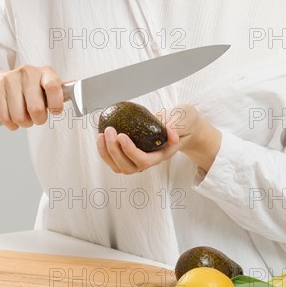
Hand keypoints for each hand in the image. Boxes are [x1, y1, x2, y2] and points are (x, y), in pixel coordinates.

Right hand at [0, 65, 64, 130]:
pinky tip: (13, 119)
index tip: (55, 111)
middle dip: (38, 119)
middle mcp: (28, 72)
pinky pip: (6, 117)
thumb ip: (59, 91)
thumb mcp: (46, 86)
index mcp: (45, 72)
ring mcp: (10, 79)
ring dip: (24, 123)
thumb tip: (79, 90)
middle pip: (36, 108)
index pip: (53, 86)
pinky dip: (11, 124)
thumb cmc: (29, 88)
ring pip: (19, 116)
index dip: (55, 104)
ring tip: (24, 117)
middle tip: (37, 117)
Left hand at [97, 104, 220, 173]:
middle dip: (115, 151)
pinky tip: (100, 136)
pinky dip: (105, 151)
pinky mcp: (130, 154)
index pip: (144, 160)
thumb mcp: (185, 118)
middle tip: (109, 131)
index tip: (121, 135)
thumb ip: (177, 125)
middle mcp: (149, 160)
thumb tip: (171, 134)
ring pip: (119, 166)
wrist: (181, 124)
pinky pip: (114, 160)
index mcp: (162, 154)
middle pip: (128, 167)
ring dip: (107, 153)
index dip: (130, 151)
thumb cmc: (183, 121)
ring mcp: (138, 159)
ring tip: (101, 135)